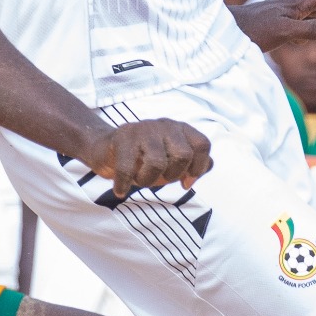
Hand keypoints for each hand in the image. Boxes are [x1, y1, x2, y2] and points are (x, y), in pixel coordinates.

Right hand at [82, 115, 212, 199]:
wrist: (106, 150)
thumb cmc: (144, 159)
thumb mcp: (172, 163)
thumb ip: (195, 164)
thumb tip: (208, 165)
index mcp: (180, 129)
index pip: (202, 145)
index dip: (198, 167)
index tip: (185, 182)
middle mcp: (164, 125)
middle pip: (183, 155)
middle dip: (172, 175)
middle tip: (158, 179)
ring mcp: (143, 129)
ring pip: (158, 162)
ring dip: (147, 180)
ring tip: (139, 181)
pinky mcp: (122, 137)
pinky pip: (128, 168)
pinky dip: (124, 184)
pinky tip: (121, 190)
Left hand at [231, 0, 315, 55]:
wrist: (220, 31)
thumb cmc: (250, 30)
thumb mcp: (284, 32)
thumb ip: (311, 30)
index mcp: (294, 6)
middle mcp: (288, 8)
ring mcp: (279, 17)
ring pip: (310, 16)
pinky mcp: (270, 27)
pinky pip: (297, 26)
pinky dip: (310, 30)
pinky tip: (307, 39)